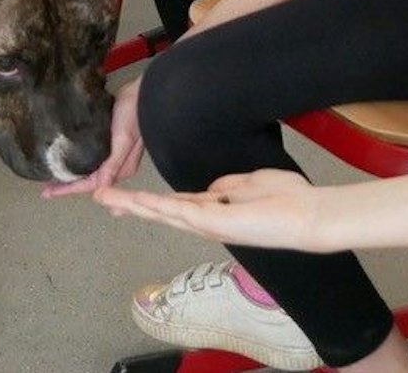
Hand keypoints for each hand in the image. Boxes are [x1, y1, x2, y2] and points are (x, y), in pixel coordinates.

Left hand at [42, 77, 142, 198]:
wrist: (142, 92)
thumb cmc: (133, 115)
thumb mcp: (124, 140)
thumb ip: (113, 164)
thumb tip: (100, 188)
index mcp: (121, 169)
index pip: (91, 185)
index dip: (68, 189)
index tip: (48, 193)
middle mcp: (116, 165)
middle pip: (88, 180)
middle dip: (68, 184)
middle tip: (45, 188)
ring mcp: (112, 153)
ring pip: (88, 169)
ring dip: (71, 172)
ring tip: (52, 175)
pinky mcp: (107, 140)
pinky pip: (89, 156)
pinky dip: (76, 159)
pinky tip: (65, 157)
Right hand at [94, 169, 327, 251]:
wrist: (307, 216)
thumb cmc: (286, 200)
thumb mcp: (250, 184)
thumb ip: (227, 187)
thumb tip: (212, 189)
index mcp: (213, 211)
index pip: (173, 205)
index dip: (148, 200)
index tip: (124, 196)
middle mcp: (206, 221)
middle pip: (159, 211)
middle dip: (129, 204)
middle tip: (100, 198)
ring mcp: (208, 224)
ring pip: (162, 212)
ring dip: (133, 204)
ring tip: (105, 197)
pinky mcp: (213, 222)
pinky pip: (177, 211)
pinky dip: (153, 205)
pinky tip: (134, 200)